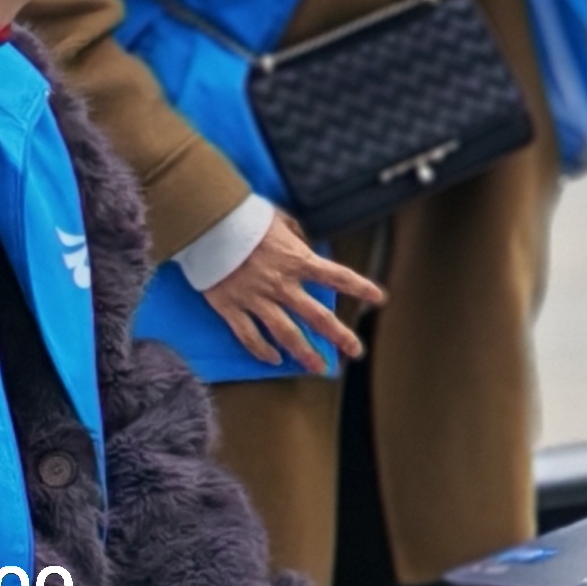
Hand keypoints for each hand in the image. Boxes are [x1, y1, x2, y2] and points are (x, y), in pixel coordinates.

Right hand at [203, 210, 385, 370]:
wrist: (208, 225)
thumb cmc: (246, 217)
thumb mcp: (281, 220)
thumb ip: (297, 236)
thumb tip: (306, 246)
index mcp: (298, 260)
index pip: (338, 276)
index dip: (361, 288)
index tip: (378, 299)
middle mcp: (282, 284)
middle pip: (317, 316)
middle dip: (339, 336)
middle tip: (355, 351)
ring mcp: (257, 299)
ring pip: (286, 334)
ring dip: (304, 353)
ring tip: (319, 368)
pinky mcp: (231, 308)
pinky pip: (249, 336)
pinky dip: (262, 350)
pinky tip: (274, 360)